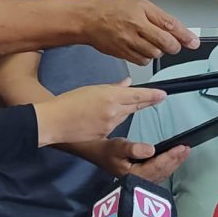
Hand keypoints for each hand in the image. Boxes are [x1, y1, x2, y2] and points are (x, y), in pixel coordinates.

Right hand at [33, 79, 164, 144]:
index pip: (137, 94)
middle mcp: (113, 110)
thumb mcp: (92, 89)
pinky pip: (116, 124)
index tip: (163, 94)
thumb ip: (113, 87)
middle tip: (160, 98)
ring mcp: (110, 124)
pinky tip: (109, 115)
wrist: (54, 121)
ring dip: (130, 108)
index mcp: (110, 96)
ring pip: (126, 114)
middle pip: (136, 105)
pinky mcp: (105, 134)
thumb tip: (127, 83)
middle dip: (148, 101)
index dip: (152, 95)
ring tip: (132, 103)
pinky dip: (116, 118)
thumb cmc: (69, 102)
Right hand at [64, 137, 189, 180]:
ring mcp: (138, 181)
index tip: (182, 148)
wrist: (92, 154)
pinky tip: (170, 161)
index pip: (157, 165)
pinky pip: (157, 174)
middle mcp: (138, 180)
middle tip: (186, 150)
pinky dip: (166, 167)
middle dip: (175, 160)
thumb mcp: (116, 147)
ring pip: (160, 174)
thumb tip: (151, 149)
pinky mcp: (138, 179)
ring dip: (172, 163)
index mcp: (133, 174)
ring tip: (182, 154)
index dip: (171, 156)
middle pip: (162, 171)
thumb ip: (133, 148)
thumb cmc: (103, 150)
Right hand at [88, 0, 199, 64]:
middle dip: (173, 46)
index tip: (193, 42)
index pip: (169, 25)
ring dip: (159, 51)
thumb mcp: (139, 5)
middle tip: (174, 44)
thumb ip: (159, 17)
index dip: (184, 35)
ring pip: (154, 54)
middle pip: (165, 43)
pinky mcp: (122, 53)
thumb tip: (176, 29)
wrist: (88, 19)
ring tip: (152, 43)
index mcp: (142, 12)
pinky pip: (142, 61)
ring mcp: (128, 41)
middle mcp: (136, 26)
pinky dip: (147, 57)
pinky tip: (142, 49)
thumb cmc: (112, 9)